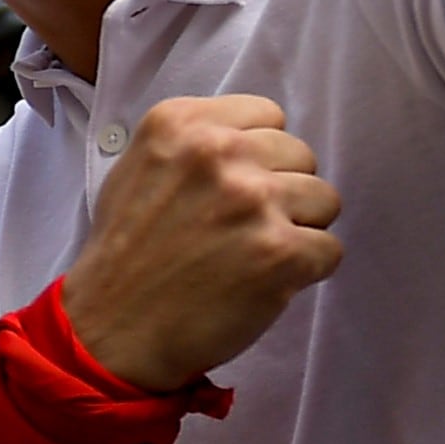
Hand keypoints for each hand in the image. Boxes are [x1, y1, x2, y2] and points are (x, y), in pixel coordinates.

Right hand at [60, 95, 340, 390]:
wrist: (114, 328)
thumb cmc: (126, 252)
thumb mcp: (139, 166)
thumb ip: (194, 142)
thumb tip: (256, 142)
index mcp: (182, 123)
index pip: (268, 115)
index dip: (259, 155)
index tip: (237, 185)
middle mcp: (219, 152)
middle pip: (301, 155)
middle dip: (282, 190)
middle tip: (245, 227)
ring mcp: (253, 200)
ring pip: (324, 199)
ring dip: (300, 228)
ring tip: (257, 253)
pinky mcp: (280, 252)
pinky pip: (330, 249)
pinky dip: (307, 271)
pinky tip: (266, 281)